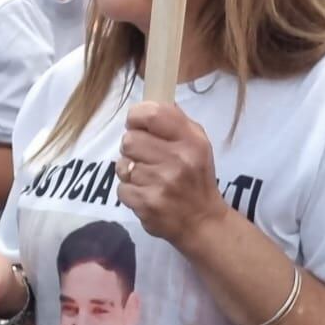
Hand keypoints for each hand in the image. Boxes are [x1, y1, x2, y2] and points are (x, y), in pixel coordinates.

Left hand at [117, 102, 227, 245]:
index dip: (137, 117)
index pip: (152, 114)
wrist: (203, 221)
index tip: (137, 124)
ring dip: (130, 170)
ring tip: (148, 177)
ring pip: (122, 164)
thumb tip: (145, 104)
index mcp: (191, 140)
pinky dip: (130, 191)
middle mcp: (178, 160)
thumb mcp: (197, 143)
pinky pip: (121, 188)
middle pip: (129, 140)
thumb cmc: (196, 176)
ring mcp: (161, 184)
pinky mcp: (147, 204)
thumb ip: (173, 122)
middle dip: (133, 148)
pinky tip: (146, 194)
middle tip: (146, 157)